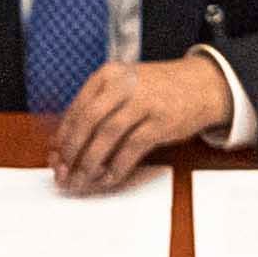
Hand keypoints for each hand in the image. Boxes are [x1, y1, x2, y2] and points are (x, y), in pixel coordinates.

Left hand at [48, 52, 231, 191]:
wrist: (203, 85)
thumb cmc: (158, 90)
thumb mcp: (124, 88)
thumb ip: (98, 110)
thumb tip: (66, 144)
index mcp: (108, 75)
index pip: (76, 108)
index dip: (62, 137)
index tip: (55, 157)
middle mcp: (123, 85)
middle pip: (86, 122)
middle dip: (71, 152)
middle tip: (63, 173)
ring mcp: (143, 102)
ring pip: (106, 136)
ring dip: (89, 163)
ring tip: (81, 181)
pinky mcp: (160, 121)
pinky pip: (131, 149)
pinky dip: (116, 167)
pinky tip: (108, 178)